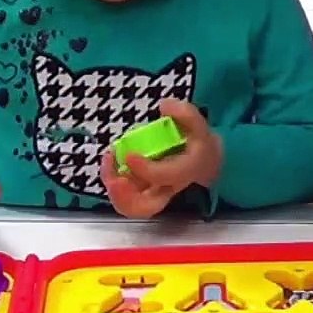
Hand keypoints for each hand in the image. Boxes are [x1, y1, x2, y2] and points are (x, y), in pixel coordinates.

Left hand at [100, 98, 221, 218]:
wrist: (205, 161)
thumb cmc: (198, 143)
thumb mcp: (199, 124)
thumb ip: (185, 113)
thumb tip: (165, 106)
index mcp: (185, 171)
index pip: (165, 177)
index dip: (145, 170)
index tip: (129, 155)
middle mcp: (169, 187)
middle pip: (148, 206)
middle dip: (126, 197)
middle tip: (115, 180)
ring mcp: (154, 192)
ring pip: (133, 205)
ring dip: (115, 191)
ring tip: (107, 166)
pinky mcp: (143, 190)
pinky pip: (126, 196)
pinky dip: (113, 182)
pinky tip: (109, 162)